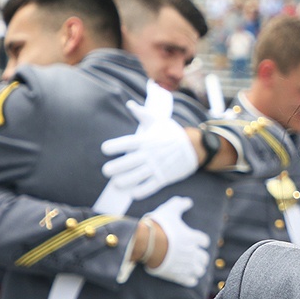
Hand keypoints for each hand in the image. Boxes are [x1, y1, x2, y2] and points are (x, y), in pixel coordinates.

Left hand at [101, 80, 197, 199]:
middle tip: (106, 171)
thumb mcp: (159, 120)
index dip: (115, 146)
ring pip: (139, 175)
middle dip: (117, 167)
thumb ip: (143, 114)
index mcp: (147, 140)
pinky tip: (133, 193)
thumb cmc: (173, 133)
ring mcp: (158, 166)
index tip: (104, 149)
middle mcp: (150, 154)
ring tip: (116, 184)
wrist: (195, 146)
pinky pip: (152, 186)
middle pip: (130, 161)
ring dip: (126, 180)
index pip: (128, 143)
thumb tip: (130, 104)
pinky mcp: (165, 177)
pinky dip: (142, 191)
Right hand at [143, 196, 209, 286]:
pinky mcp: (177, 275)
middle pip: (204, 258)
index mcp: (192, 237)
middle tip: (197, 257)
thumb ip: (179, 204)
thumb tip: (188, 201)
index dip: (201, 241)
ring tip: (194, 268)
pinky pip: (190, 281)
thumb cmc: (157, 225)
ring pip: (199, 270)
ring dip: (198, 269)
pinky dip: (191, 280)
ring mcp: (185, 265)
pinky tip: (188, 278)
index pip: (204, 241)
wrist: (145, 243)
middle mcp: (192, 252)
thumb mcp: (168, 210)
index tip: (197, 241)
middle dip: (201, 257)